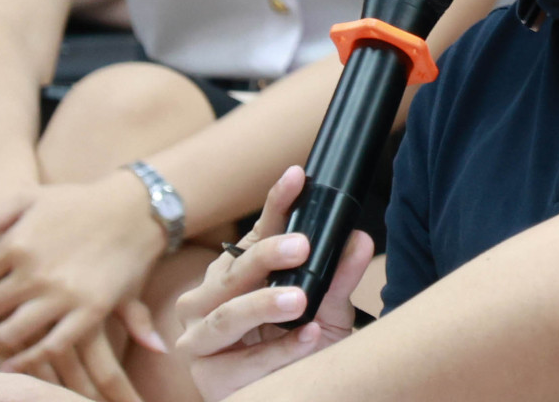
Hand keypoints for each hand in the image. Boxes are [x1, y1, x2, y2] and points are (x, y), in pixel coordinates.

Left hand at [0, 179, 167, 389]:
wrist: (133, 209)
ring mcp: (64, 295)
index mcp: (18, 243)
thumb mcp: (27, 197)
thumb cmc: (76, 201)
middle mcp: (37, 272)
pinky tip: (13, 362)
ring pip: (10, 333)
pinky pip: (50, 347)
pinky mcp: (89, 312)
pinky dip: (27, 361)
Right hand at [176, 166, 373, 401]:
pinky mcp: (209, 377)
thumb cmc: (301, 349)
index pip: (255, 232)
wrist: (295, 395)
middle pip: (235, 271)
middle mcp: (207, 300)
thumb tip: (358, 239)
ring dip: (263, 304)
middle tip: (304, 245)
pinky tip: (307, 338)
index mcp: (233, 273)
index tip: (297, 177)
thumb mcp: (327, 310)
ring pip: (227, 315)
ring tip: (299, 299)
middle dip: (267, 255)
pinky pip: (243, 361)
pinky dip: (278, 350)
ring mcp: (200, 339)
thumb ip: (339, 277)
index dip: (276, 204)